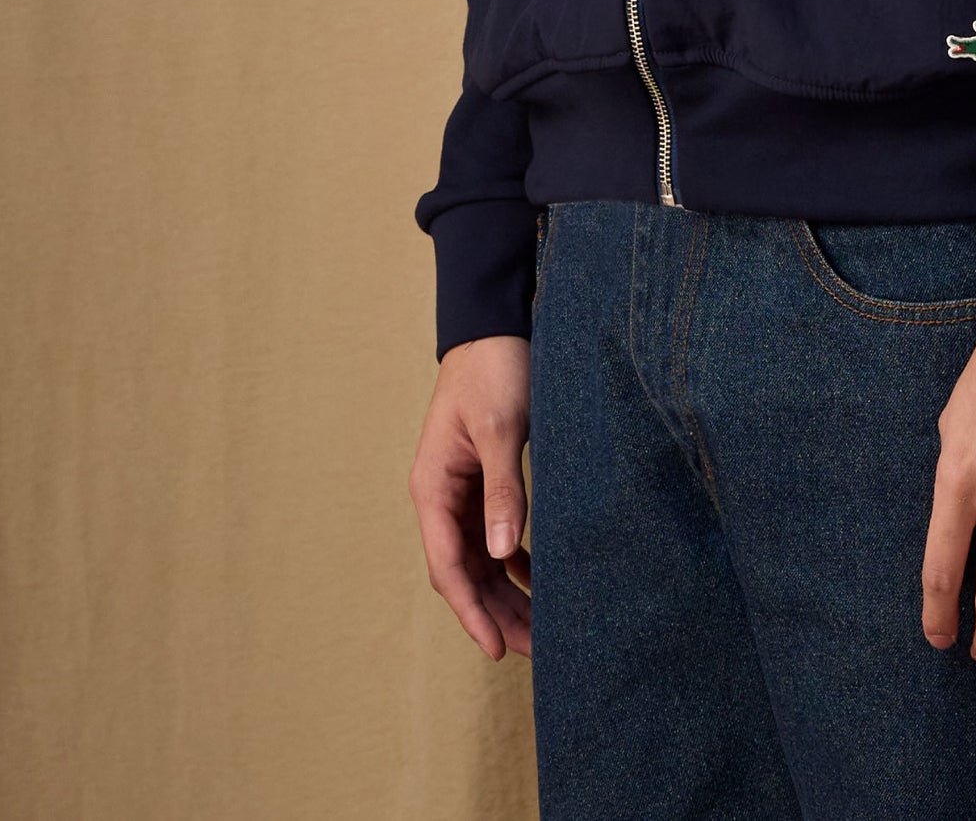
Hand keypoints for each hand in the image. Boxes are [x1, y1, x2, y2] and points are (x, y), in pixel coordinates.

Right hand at [408, 334, 533, 658]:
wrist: (496, 324)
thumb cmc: (495, 369)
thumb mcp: (502, 428)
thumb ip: (503, 490)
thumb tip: (503, 554)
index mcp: (433, 487)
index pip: (448, 567)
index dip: (472, 612)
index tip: (497, 649)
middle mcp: (441, 495)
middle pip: (465, 572)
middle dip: (496, 613)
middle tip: (535, 651)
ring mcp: (461, 489)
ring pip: (481, 558)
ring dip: (507, 592)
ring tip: (542, 628)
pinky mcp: (483, 479)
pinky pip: (494, 534)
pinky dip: (514, 559)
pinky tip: (539, 576)